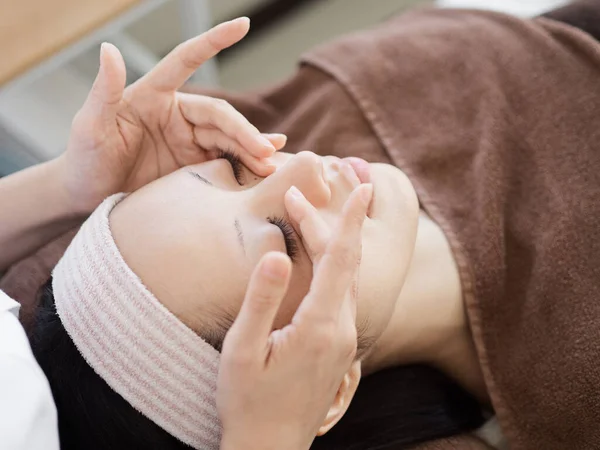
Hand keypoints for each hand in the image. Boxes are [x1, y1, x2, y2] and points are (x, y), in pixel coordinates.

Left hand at [57, 17, 284, 213]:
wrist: (89, 197)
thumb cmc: (84, 158)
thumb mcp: (90, 125)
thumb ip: (104, 90)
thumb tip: (109, 48)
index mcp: (154, 95)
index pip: (186, 61)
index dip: (213, 42)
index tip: (242, 24)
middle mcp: (176, 114)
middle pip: (219, 114)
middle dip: (244, 131)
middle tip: (265, 152)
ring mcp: (188, 140)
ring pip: (228, 138)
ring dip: (251, 150)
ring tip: (272, 165)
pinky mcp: (195, 164)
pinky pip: (226, 160)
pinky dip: (247, 162)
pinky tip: (268, 165)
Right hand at [217, 183, 372, 449]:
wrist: (270, 448)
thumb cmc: (248, 401)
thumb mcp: (242, 351)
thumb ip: (260, 300)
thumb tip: (276, 253)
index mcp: (320, 326)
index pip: (341, 260)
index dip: (351, 221)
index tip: (362, 189)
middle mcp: (341, 329)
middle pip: (343, 263)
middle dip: (325, 224)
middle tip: (296, 196)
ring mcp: (344, 339)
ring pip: (345, 278)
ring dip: (329, 244)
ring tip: (304, 217)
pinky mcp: (339, 346)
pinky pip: (341, 294)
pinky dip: (331, 266)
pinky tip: (316, 258)